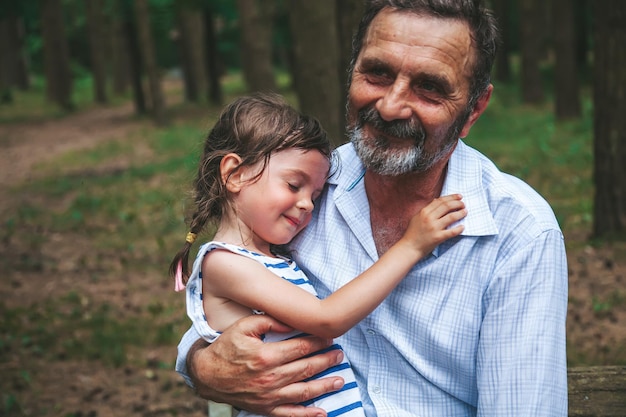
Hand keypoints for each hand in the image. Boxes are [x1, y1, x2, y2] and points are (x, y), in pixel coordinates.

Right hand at [187, 314, 345, 416]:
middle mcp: (270, 378)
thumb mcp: (243, 326)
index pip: (301, 348)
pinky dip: (308, 414)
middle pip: (306, 368)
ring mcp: (269, 396)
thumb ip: (269, 321)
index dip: (318, 342)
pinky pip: (291, 414)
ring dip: (324, 385)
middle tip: (340, 355)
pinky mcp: (265, 408)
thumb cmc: (225, 347)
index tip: (329, 337)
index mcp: (266, 356)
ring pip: (304, 391)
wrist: (206, 374)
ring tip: (339, 380)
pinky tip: (322, 412)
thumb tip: (292, 321)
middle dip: (326, 361)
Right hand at [401, 194, 465, 255]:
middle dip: (458, 203)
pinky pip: (452, 232)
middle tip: (463, 204)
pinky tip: (463, 227)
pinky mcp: (438, 237)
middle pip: (447, 206)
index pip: (440, 201)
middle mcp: (429, 218)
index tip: (459, 196)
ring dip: (460, 213)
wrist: (409, 247)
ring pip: (451, 217)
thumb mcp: (417, 217)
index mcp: (424, 212)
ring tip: (465, 212)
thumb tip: (436, 200)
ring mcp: (434, 228)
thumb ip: (427, 209)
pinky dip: (459, 228)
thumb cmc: (413, 233)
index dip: (451, 197)